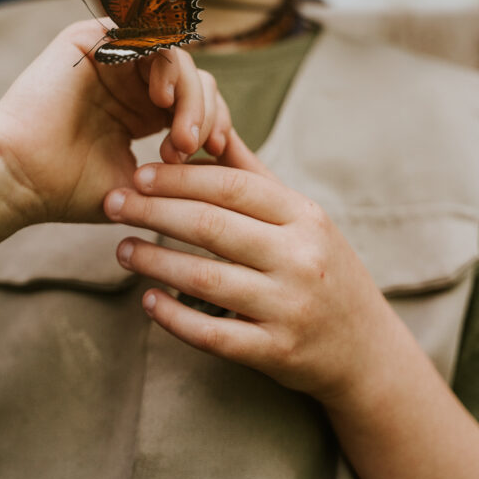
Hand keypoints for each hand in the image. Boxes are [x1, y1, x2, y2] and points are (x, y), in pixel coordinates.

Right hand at [0, 20, 230, 224]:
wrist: (19, 179)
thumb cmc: (70, 188)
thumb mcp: (141, 182)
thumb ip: (179, 168)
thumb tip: (226, 166)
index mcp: (139, 109)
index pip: (196, 100)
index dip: (215, 121)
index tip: (217, 154)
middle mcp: (128, 79)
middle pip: (193, 76)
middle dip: (205, 112)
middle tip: (194, 149)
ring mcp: (110, 56)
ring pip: (176, 56)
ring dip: (189, 95)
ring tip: (181, 136)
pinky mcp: (90, 39)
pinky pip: (143, 33)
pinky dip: (163, 62)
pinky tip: (162, 100)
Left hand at [103, 133, 394, 404]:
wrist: (366, 349)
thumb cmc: (323, 267)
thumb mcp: (301, 216)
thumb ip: (253, 174)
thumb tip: (209, 126)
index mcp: (304, 216)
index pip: (232, 186)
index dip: (180, 177)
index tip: (139, 173)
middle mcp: (299, 258)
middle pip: (212, 227)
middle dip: (154, 212)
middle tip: (113, 203)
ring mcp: (288, 307)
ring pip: (206, 280)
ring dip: (155, 262)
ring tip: (121, 249)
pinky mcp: (275, 352)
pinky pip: (213, 334)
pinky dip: (175, 317)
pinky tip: (147, 301)